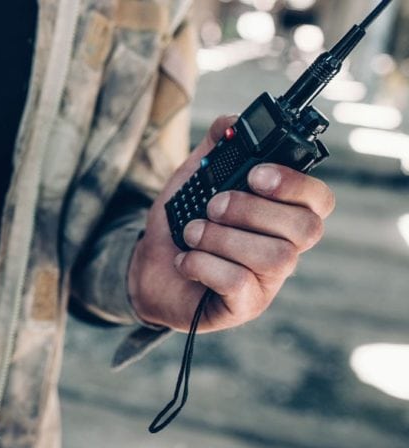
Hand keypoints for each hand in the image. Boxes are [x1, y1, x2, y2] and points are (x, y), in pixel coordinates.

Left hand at [128, 116, 335, 332]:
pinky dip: (205, 264)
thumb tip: (231, 122)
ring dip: (223, 238)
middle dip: (252, 210)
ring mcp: (267, 281)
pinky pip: (239, 283)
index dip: (295, 185)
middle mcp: (284, 248)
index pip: (319, 200)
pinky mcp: (244, 305)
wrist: (148, 270)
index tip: (255, 174)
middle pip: (305, 229)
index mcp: (279, 214)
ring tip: (193, 233)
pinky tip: (185, 259)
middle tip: (213, 205)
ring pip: (275, 257)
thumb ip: (215, 149)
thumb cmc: (181, 225)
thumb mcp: (193, 180)